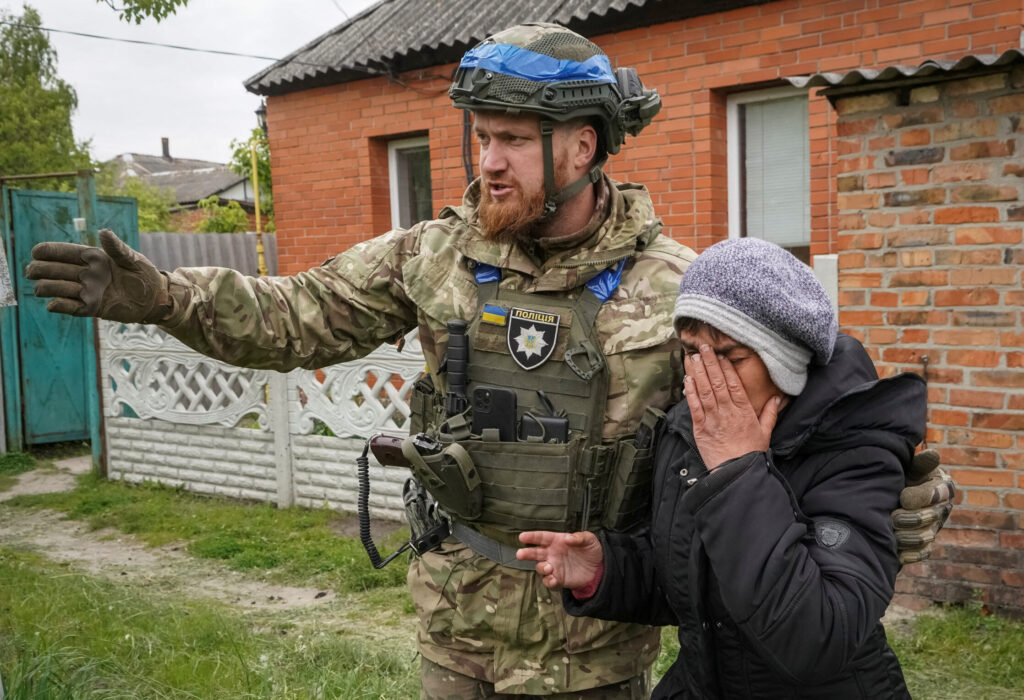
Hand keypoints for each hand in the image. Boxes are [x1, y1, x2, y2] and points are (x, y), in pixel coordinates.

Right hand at [25, 228, 171, 323]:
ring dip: (47, 287)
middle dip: (39, 269)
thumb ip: (117, 247)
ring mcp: (85, 291)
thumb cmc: (144, 274)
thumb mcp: (132, 258)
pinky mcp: (90, 308)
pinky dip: (58, 305)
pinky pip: (68, 307)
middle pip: (52, 269)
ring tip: (42, 288)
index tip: (36, 252)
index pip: (63, 252)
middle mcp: (84, 273)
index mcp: (92, 257)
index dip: (47, 251)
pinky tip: (54, 304)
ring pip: (54, 288)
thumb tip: (103, 231)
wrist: (154, 298)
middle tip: (32, 271)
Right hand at [516, 530, 602, 589]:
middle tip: (520, 554)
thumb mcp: (589, 539)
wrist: (599, 569)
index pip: (542, 537)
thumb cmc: (591, 550)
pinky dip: (549, 580)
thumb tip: (568, 538)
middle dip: (527, 553)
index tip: (522, 537)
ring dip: (541, 567)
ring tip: (548, 567)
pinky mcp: (558, 578)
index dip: (532, 537)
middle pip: (535, 552)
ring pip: (540, 567)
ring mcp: (554, 566)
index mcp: (557, 541)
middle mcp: (552, 553)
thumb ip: (579, 537)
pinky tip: (553, 579)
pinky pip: (549, 580)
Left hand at [683, 345, 779, 469]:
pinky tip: (688, 379)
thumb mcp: (765, 433)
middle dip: (710, 363)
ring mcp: (713, 419)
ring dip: (698, 372)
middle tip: (704, 348)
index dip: (726, 368)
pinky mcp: (700, 427)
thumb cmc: (750, 453)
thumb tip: (777, 398)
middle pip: (717, 382)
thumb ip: (770, 413)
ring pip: (704, 391)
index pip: (734, 384)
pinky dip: (690, 392)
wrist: (735, 473)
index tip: (721, 356)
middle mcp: (727, 411)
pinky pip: (694, 406)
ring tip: (694, 357)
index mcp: (744, 411)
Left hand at [893, 450, 955, 563]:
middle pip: (930, 519)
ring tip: (891, 531)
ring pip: (925, 538)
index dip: (920, 497)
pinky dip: (908, 553)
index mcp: (941, 487)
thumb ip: (919, 463)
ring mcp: (933, 529)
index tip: (903, 497)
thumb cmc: (901, 477)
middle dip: (910, 518)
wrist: (888, 496)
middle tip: (893, 517)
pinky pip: (921, 553)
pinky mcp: (924, 546)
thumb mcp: (909, 468)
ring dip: (906, 536)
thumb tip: (932, 455)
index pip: (936, 495)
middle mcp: (941, 509)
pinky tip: (895, 551)